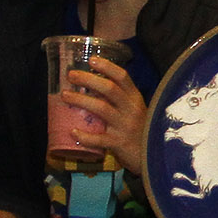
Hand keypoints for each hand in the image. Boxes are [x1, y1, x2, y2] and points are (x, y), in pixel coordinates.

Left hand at [58, 55, 148, 169]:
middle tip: (71, 75)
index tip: (91, 60)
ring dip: (81, 100)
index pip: (123, 77)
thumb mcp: (134, 111)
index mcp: (135, 99)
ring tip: (65, 96)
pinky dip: (85, 136)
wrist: (152, 157)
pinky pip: (99, 139)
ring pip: (102, 109)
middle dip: (89, 80)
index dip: (107, 67)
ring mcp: (125, 126)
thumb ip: (119, 100)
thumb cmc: (139, 131)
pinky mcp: (119, 143)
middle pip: (109, 89)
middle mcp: (131, 109)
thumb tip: (92, 86)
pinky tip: (73, 132)